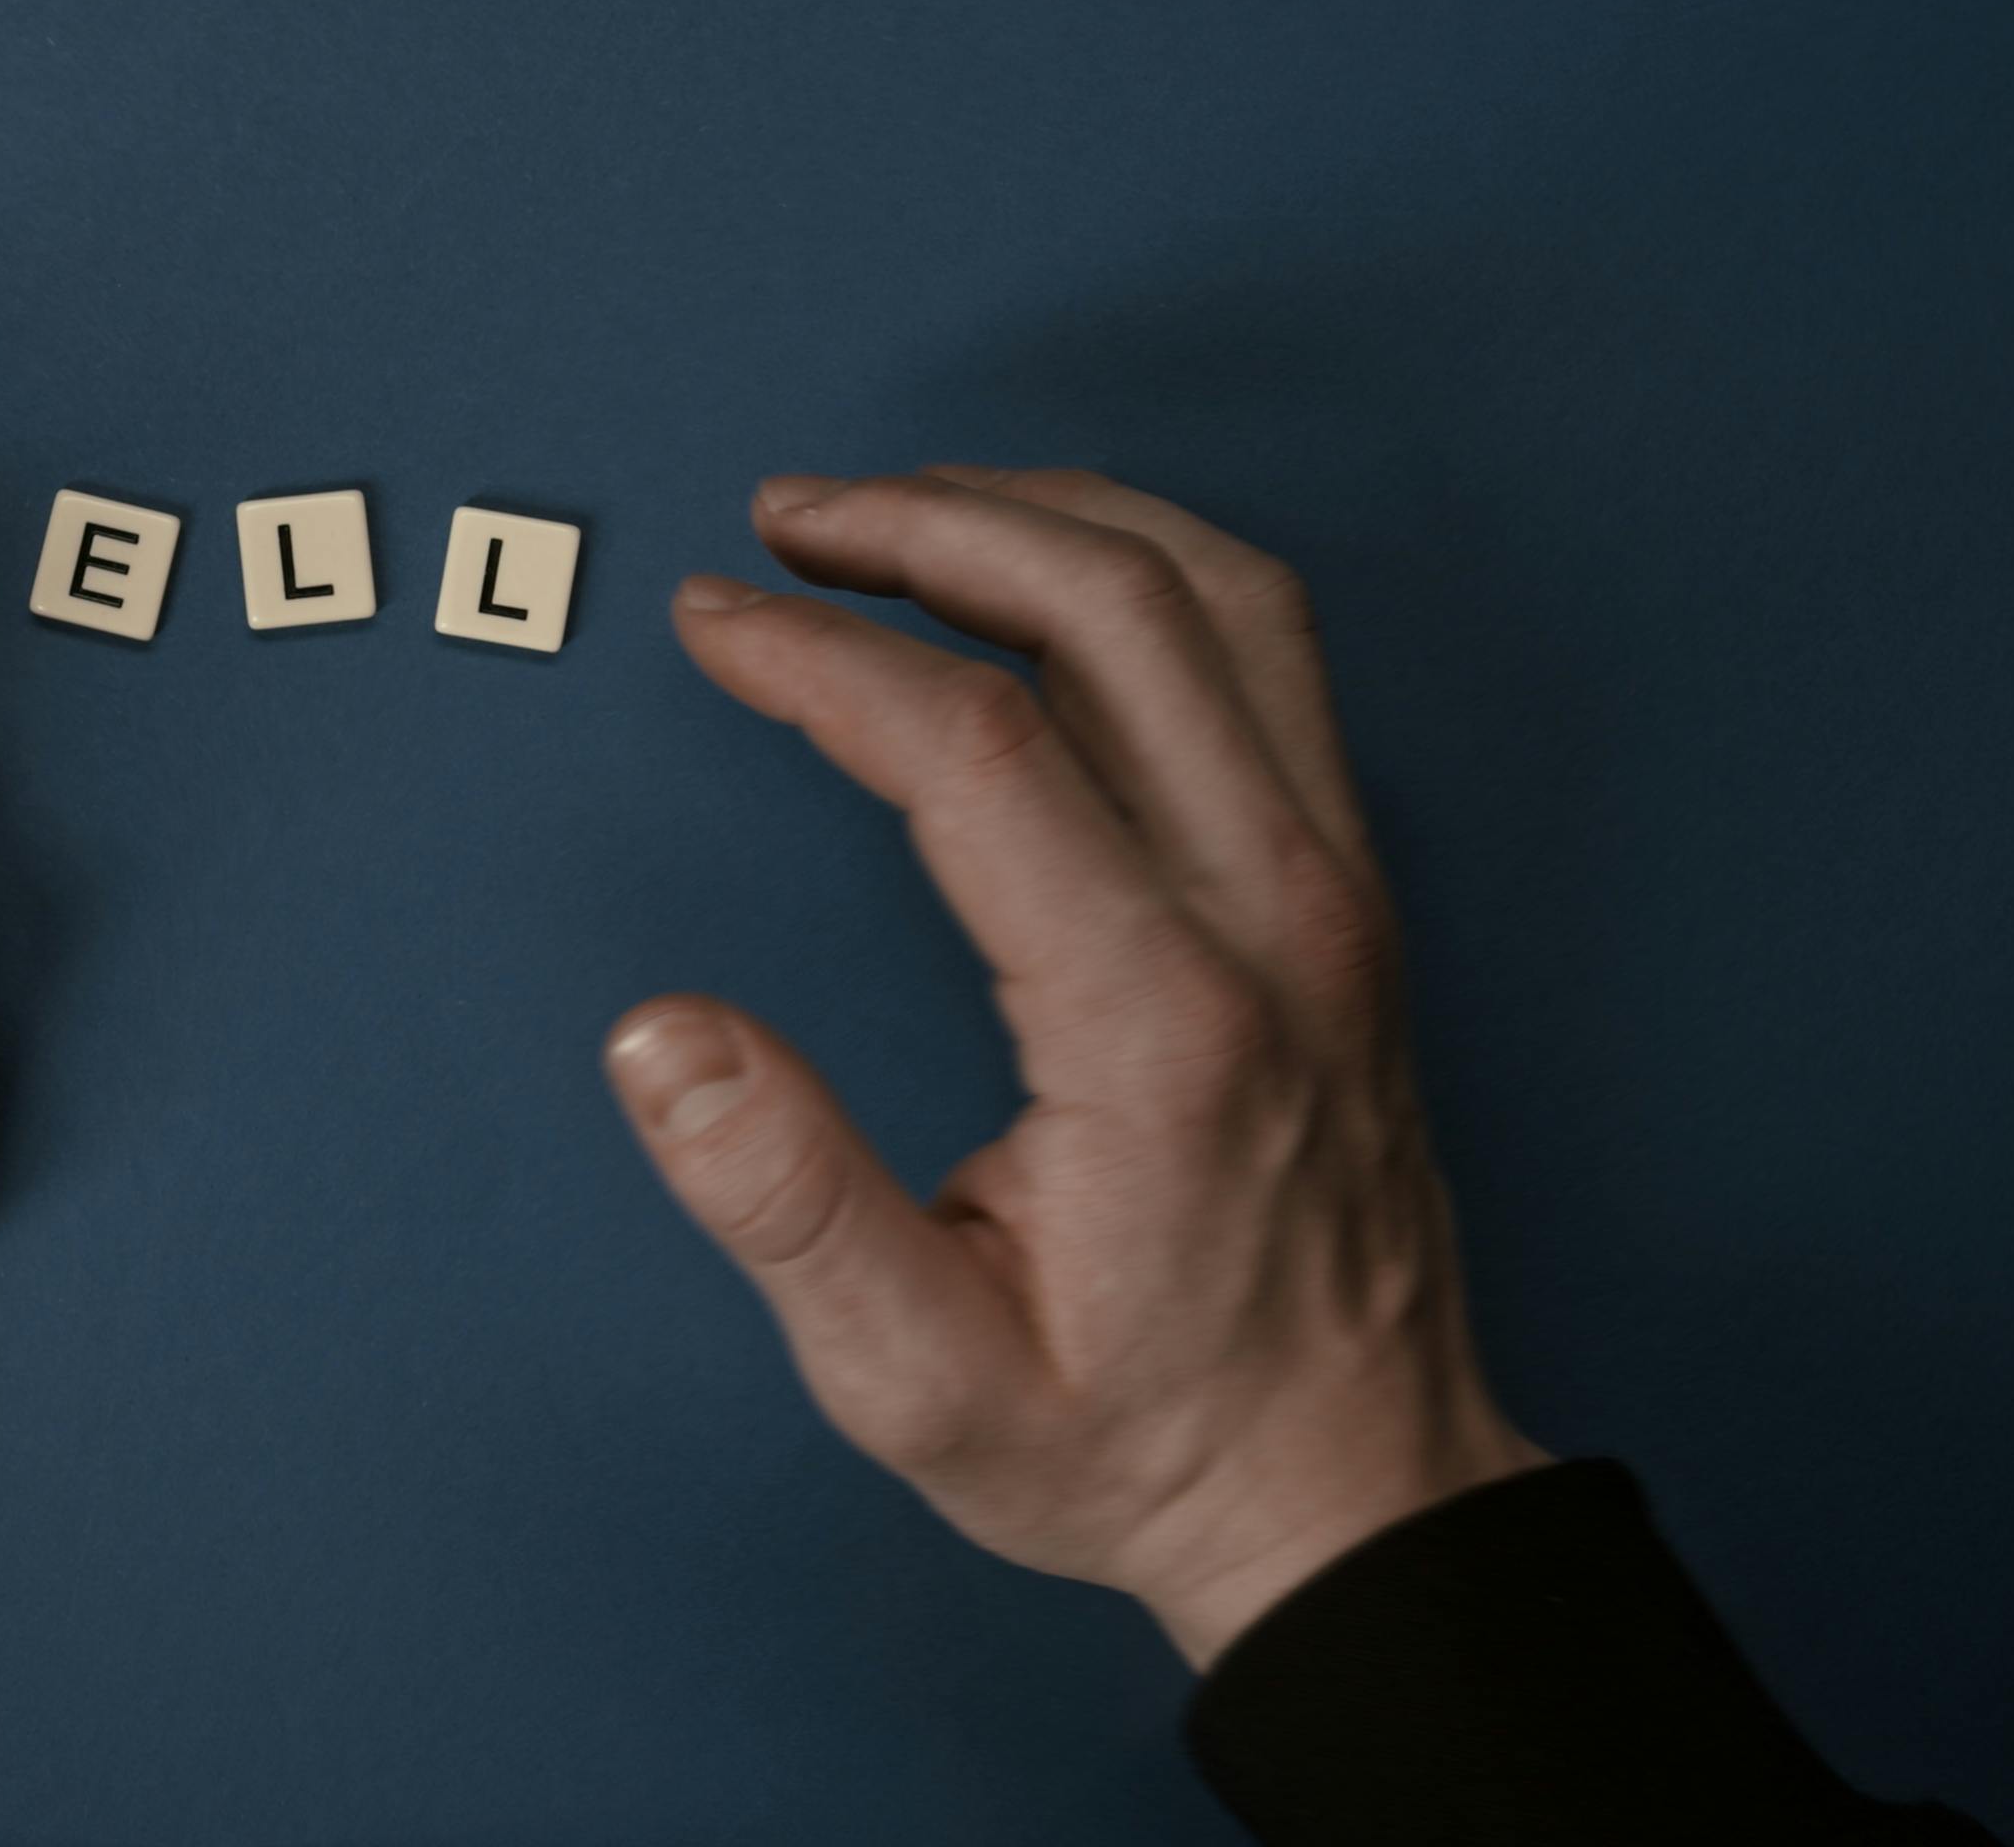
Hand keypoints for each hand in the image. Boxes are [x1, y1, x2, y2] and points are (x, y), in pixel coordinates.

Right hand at [605, 466, 1542, 1668]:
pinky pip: (1268, 654)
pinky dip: (1141, 571)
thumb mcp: (919, 1377)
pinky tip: (1039, 583)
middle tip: (785, 520)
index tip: (712, 624)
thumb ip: (784, 1201)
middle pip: (1121, 608)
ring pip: (1222, 597)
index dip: (820, 659)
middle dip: (929, 524)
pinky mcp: (1353, 895)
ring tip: (898, 513)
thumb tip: (659, 1037)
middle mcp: (1279, 923)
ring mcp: (1339, 894)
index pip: (975, 748)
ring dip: (1049, 519)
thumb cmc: (1137, 1441)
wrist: (1354, 1500)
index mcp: (1161, 1026)